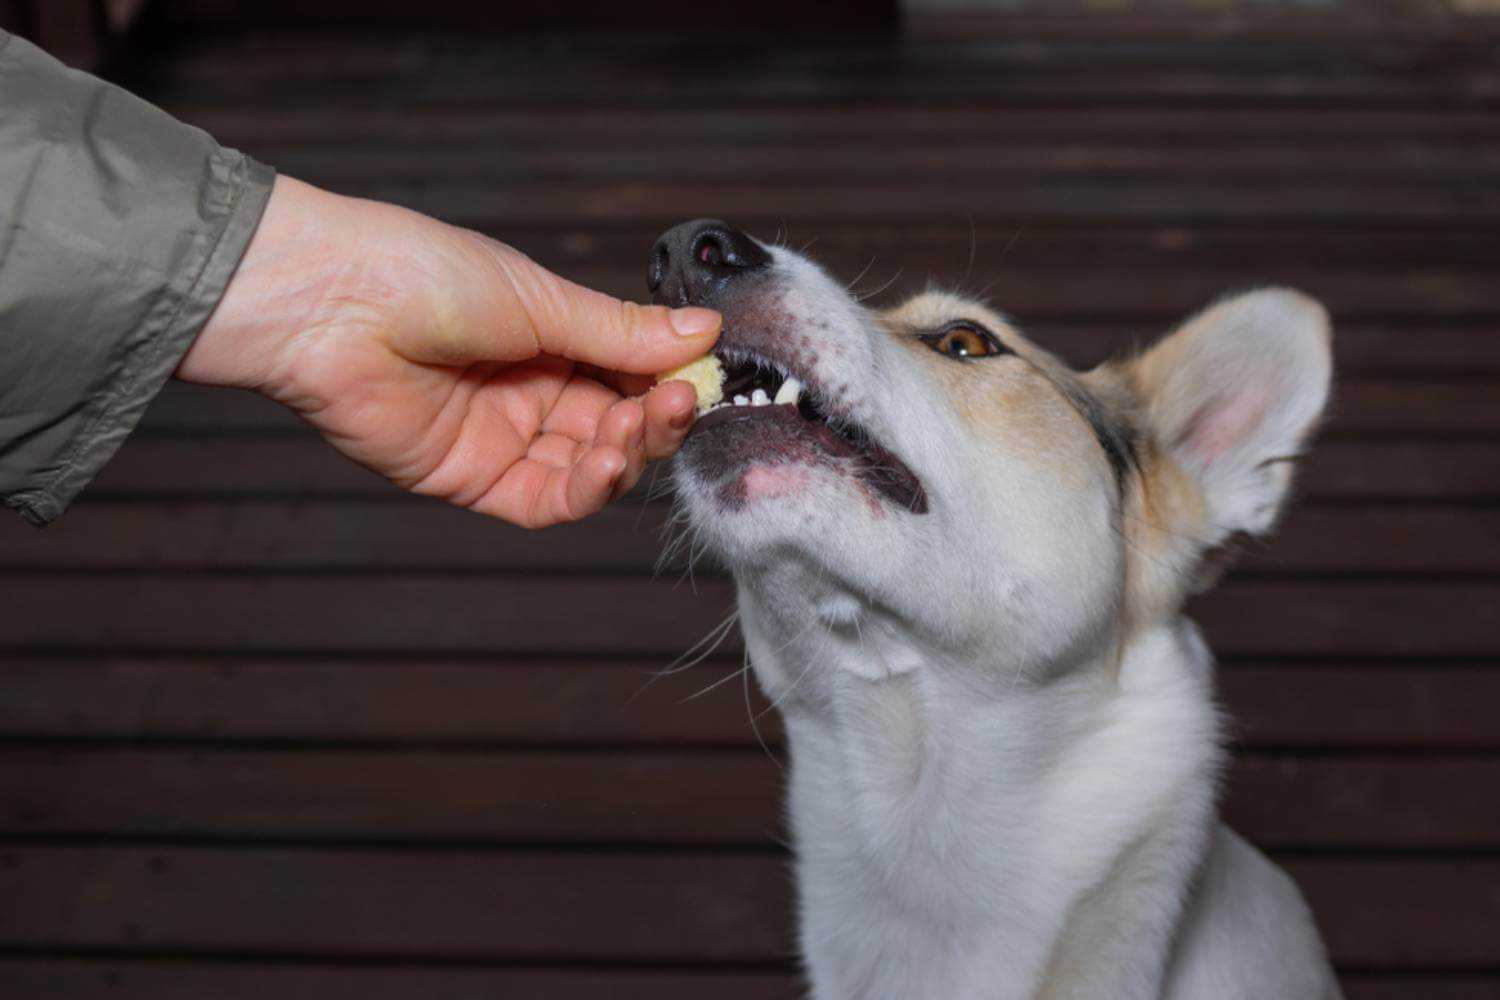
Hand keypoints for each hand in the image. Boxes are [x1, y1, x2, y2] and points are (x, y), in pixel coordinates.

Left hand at [179, 176, 719, 527]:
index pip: (631, 371)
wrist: (328, 302)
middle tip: (680, 402)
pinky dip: (586, 489)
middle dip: (657, 419)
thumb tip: (704, 331)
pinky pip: (547, 500)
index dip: (671, 378)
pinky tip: (607, 461)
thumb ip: (620, 331)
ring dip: (628, 454)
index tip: (705, 375)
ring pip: (592, 469)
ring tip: (639, 424)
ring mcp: (504, 438)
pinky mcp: (473, 479)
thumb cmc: (420, 274)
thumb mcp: (539, 299)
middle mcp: (532, 392)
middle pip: (620, 426)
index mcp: (550, 339)